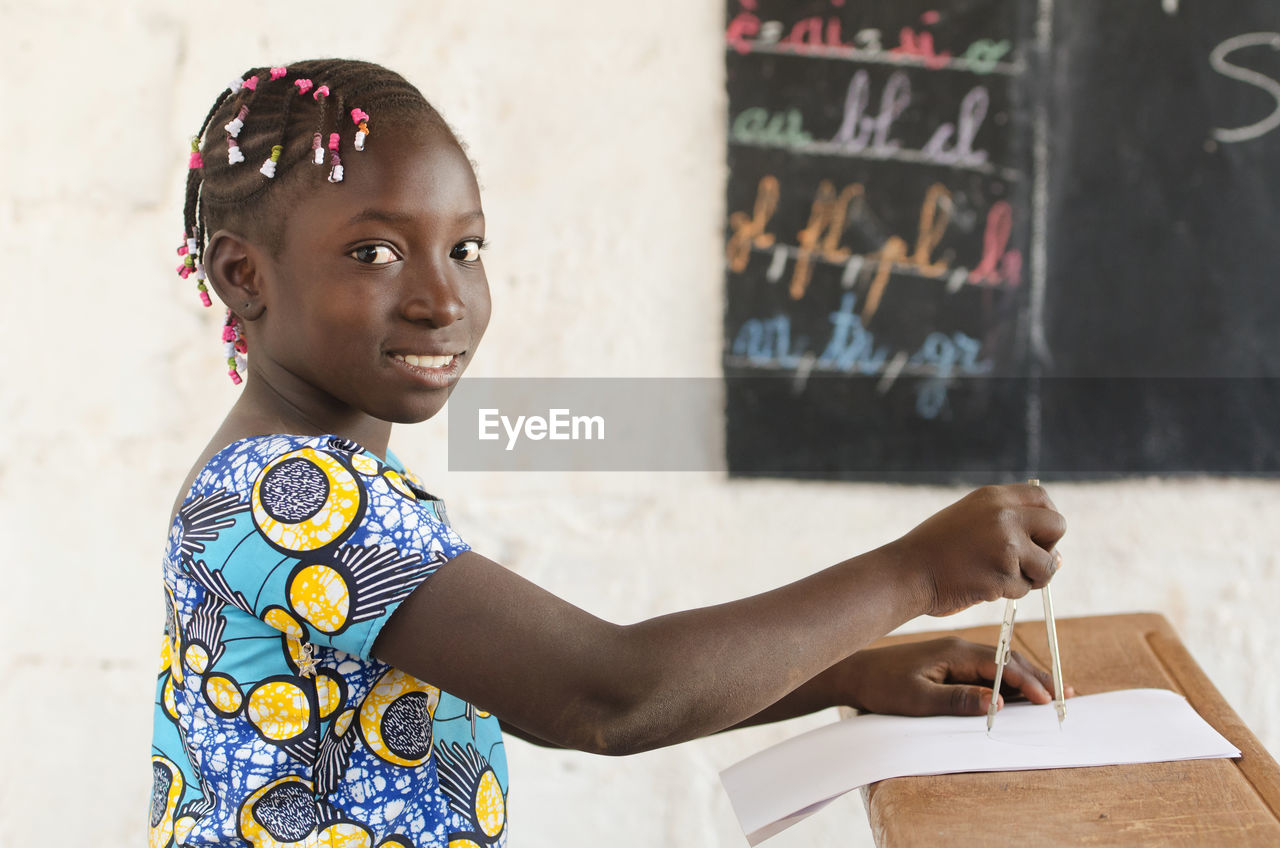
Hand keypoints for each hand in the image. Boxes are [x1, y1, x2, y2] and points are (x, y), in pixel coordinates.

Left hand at [834, 637, 1073, 716]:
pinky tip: (1020, 690)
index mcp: (954, 653)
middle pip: (1008, 662)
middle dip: (1037, 678)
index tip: (1049, 700)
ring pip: (1000, 666)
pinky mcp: (949, 664)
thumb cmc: (882, 686)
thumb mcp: (917, 699)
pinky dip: (1008, 680)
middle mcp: (958, 649)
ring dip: (1026, 679)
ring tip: (1054, 692)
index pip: (1001, 667)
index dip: (1028, 684)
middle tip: (1067, 695)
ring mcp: (955, 655)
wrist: (855, 674)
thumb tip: (998, 704)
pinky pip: (987, 671)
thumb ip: (956, 701)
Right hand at [893, 484, 1065, 616]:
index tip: (1035, 536)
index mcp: (993, 497)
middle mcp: (1004, 515)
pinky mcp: (1004, 574)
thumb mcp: (970, 518)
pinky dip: (1008, 592)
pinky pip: (1024, 588)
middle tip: (1026, 560)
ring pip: (1048, 564)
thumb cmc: (936, 549)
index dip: (1044, 519)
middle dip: (1048, 547)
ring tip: (1000, 576)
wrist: (908, 571)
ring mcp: (1007, 545)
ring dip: (1032, 576)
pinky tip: (981, 584)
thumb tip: (1059, 558)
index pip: (1042, 498)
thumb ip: (1010, 526)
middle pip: (1057, 526)